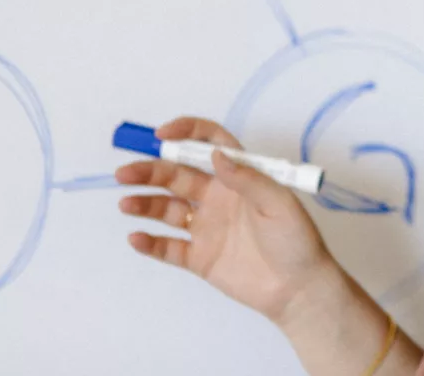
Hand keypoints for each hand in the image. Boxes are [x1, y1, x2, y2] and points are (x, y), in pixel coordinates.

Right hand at [115, 116, 335, 325]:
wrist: (298, 289)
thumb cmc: (297, 240)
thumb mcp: (279, 203)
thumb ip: (248, 178)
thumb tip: (216, 154)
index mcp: (239, 179)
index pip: (209, 145)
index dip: (186, 134)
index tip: (162, 135)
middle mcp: (219, 198)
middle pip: (178, 176)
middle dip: (151, 170)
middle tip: (125, 173)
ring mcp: (207, 228)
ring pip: (167, 209)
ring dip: (145, 203)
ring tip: (127, 203)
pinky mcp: (199, 258)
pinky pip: (168, 247)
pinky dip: (150, 242)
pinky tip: (136, 237)